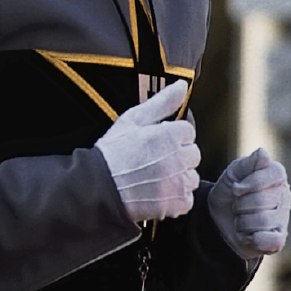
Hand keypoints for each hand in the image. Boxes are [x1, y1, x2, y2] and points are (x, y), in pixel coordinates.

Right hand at [96, 84, 204, 224]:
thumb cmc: (112, 155)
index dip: (172, 137)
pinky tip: (159, 192)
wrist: (98, 186)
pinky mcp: (175, 203)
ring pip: (192, 176)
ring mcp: (177, 182)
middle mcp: (177, 158)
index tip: (159, 143)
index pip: (187, 131)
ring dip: (179, 177)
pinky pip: (187, 199)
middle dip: (178, 156)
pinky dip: (176, 199)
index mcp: (170, 134)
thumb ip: (162, 102)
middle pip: (193, 154)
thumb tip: (181, 86)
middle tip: (156, 161)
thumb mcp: (133, 119)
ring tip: (156, 178)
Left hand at [210, 151, 290, 253]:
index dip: (252, 182)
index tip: (236, 188)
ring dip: (242, 222)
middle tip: (237, 205)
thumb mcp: (233, 173)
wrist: (218, 220)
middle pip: (263, 200)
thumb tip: (263, 153)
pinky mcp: (278, 240)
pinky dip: (253, 239)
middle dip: (240, 205)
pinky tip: (248, 236)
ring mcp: (283, 219)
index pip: (275, 175)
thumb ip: (248, 163)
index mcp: (277, 177)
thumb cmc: (230, 192)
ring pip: (263, 220)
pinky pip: (272, 240)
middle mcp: (284, 197)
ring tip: (241, 219)